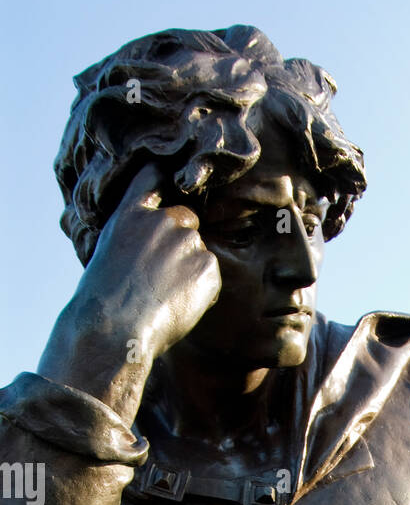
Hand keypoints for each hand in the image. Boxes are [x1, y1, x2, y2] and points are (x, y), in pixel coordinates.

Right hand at [74, 161, 221, 360]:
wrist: (112, 329)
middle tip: (161, 278)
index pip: (152, 176)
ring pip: (199, 252)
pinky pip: (211, 278)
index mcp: (130, 213)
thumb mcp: (107, 254)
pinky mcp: (206, 266)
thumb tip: (153, 246)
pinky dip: (202, 294)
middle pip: (186, 220)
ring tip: (164, 298)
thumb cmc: (103, 303)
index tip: (168, 185)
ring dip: (190, 272)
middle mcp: (161, 220)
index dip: (163, 180)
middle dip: (180, 243)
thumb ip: (133, 236)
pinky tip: (177, 307)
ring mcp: (186, 241)